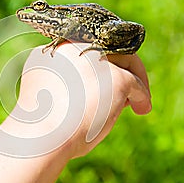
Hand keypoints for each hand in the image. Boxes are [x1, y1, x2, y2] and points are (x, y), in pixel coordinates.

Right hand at [3, 43, 150, 159]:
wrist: (41, 135)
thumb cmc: (42, 125)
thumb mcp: (49, 92)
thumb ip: (67, 80)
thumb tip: (91, 88)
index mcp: (55, 50)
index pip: (86, 50)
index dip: (99, 66)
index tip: (103, 83)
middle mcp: (76, 46)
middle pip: (108, 51)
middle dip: (119, 69)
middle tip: (128, 91)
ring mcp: (97, 60)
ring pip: (125, 62)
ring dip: (134, 81)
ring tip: (137, 104)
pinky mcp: (116, 77)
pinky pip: (136, 83)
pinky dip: (142, 96)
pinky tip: (142, 108)